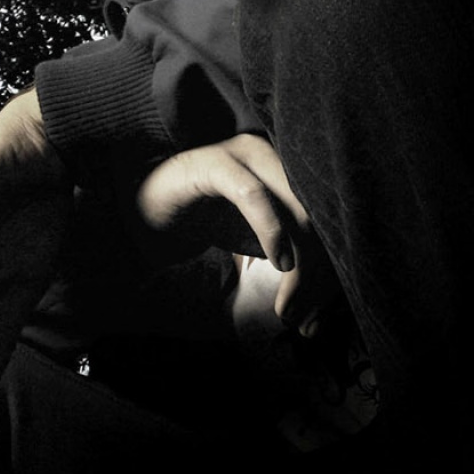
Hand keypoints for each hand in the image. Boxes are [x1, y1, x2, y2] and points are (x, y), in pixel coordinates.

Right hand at [135, 134, 336, 335]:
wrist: (143, 208)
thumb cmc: (202, 222)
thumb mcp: (252, 242)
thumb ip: (287, 261)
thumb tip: (316, 315)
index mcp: (287, 168)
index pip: (326, 218)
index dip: (330, 268)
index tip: (319, 316)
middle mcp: (272, 153)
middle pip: (318, 215)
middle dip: (318, 274)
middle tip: (305, 320)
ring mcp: (244, 154)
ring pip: (295, 209)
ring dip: (300, 265)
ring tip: (289, 306)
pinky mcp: (216, 163)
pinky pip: (255, 197)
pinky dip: (272, 233)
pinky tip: (280, 264)